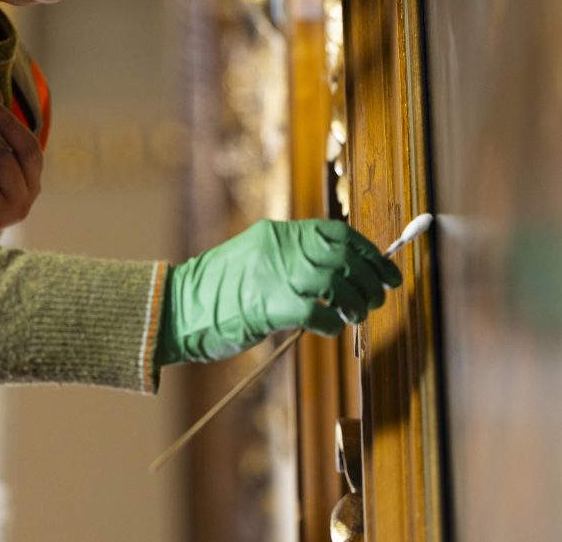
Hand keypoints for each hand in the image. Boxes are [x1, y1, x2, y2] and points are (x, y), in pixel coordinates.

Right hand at [157, 219, 402, 365]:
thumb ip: (291, 260)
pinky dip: (332, 322)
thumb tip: (337, 272)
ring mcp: (275, 275)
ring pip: (337, 281)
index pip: (337, 233)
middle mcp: (279, 249)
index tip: (385, 268)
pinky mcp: (270, 306)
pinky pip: (318, 312)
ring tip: (357, 314)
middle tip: (381, 295)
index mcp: (277, 234)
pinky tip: (330, 327)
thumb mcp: (255, 260)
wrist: (176, 309)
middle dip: (371, 276)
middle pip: (343, 256)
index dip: (368, 251)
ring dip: (356, 301)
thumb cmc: (216, 291)